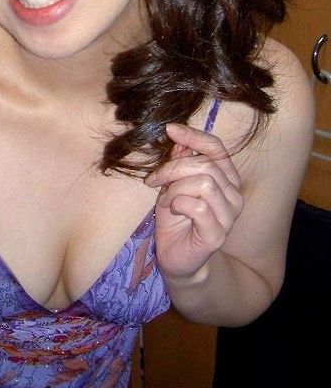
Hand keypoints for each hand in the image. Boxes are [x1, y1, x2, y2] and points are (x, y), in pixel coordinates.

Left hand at [145, 123, 243, 281]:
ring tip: (166, 200)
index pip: (217, 149)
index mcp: (225, 179)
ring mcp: (229, 216)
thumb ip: (178, 163)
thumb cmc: (175, 219)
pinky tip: (172, 211)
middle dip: (173, 168)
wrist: (177, 257)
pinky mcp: (217, 233)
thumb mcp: (171, 185)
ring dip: (174, 189)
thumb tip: (176, 138)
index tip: (170, 129)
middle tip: (155, 180)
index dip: (194, 136)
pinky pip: (196, 206)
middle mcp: (233, 195)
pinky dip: (177, 204)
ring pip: (203, 184)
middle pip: (205, 165)